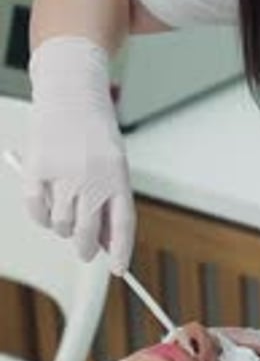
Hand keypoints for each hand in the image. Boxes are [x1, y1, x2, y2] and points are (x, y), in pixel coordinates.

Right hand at [24, 36, 135, 273]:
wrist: (71, 91)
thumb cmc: (94, 130)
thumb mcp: (114, 163)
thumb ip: (110, 200)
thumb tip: (106, 242)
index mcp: (117, 176)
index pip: (123, 225)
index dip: (122, 252)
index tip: (120, 270)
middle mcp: (92, 178)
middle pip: (89, 234)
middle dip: (87, 249)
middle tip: (86, 251)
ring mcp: (63, 174)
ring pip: (61, 226)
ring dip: (63, 227)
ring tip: (66, 207)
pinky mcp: (37, 170)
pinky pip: (36, 211)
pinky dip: (40, 215)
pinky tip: (47, 202)